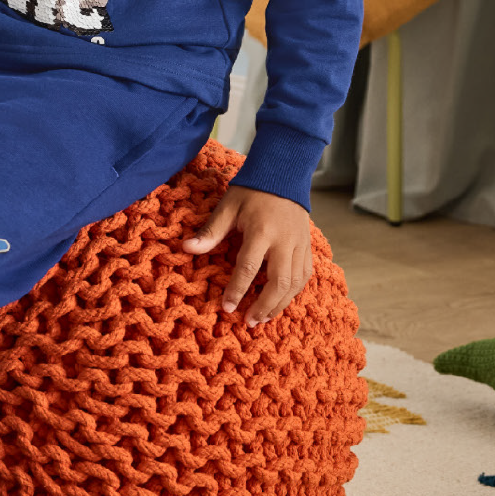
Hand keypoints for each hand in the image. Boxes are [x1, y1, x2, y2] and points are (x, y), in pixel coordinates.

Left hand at [181, 183, 314, 326]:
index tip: (227, 308)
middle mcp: (284, 241)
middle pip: (278, 282)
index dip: (237, 290)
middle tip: (249, 322)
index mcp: (262, 231)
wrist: (284, 173)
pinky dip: (293, 293)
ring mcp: (299, 245)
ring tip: (263, 318)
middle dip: (263, 306)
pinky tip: (280, 302)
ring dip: (279, 304)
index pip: (249, 267)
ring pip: (294, 283)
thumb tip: (186, 248)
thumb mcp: (228, 207)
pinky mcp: (307, 246)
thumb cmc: (252, 190)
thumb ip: (211, 231)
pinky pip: (304, 276)